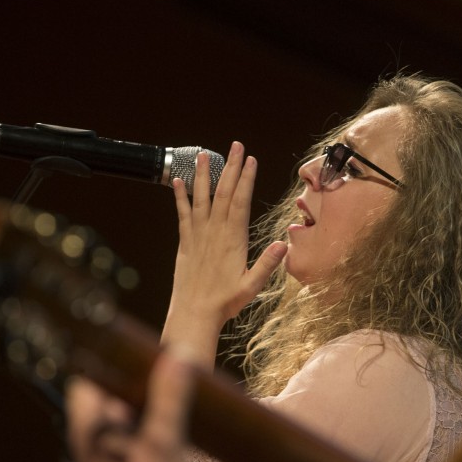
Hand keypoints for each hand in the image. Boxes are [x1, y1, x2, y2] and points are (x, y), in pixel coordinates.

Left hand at [66, 351, 198, 461]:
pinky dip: (149, 437)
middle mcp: (92, 451)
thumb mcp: (165, 441)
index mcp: (89, 435)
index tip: (132, 353)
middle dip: (132, 389)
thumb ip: (170, 397)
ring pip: (121, 428)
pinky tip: (174, 438)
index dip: (105, 366)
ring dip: (144, 414)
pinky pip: (133, 449)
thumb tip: (175, 357)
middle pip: (106, 405)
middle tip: (162, 374)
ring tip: (174, 401)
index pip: (84, 385)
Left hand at [162, 142, 286, 365]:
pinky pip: (182, 214)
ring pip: (201, 198)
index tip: (250, 160)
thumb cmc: (225, 303)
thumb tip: (284, 244)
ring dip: (203, 175)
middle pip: (223, 193)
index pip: (240, 202)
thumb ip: (267, 264)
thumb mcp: (252, 286)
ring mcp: (198, 236)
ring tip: (204, 154)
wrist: (194, 314)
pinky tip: (177, 181)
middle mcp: (214, 233)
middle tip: (235, 146)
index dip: (245, 179)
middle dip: (230, 168)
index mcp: (233, 240)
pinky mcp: (185, 243)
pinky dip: (179, 197)